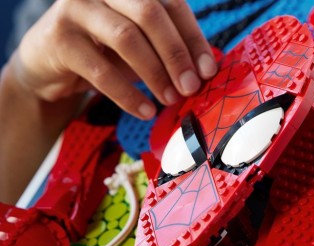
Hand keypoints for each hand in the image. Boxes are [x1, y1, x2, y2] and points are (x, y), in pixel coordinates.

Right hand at [11, 0, 216, 118]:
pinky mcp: (60, 39)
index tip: (209, 71)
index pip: (171, 4)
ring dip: (155, 74)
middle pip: (150, 13)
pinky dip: (128, 95)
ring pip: (126, 38)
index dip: (193, 38)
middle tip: (191, 88)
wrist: (49, 67)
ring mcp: (77, 9)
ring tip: (171, 100)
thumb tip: (207, 70)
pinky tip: (146, 112)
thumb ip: (168, 50)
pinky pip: (101, 71)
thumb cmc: (104, 54)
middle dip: (176, 54)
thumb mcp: (140, 47)